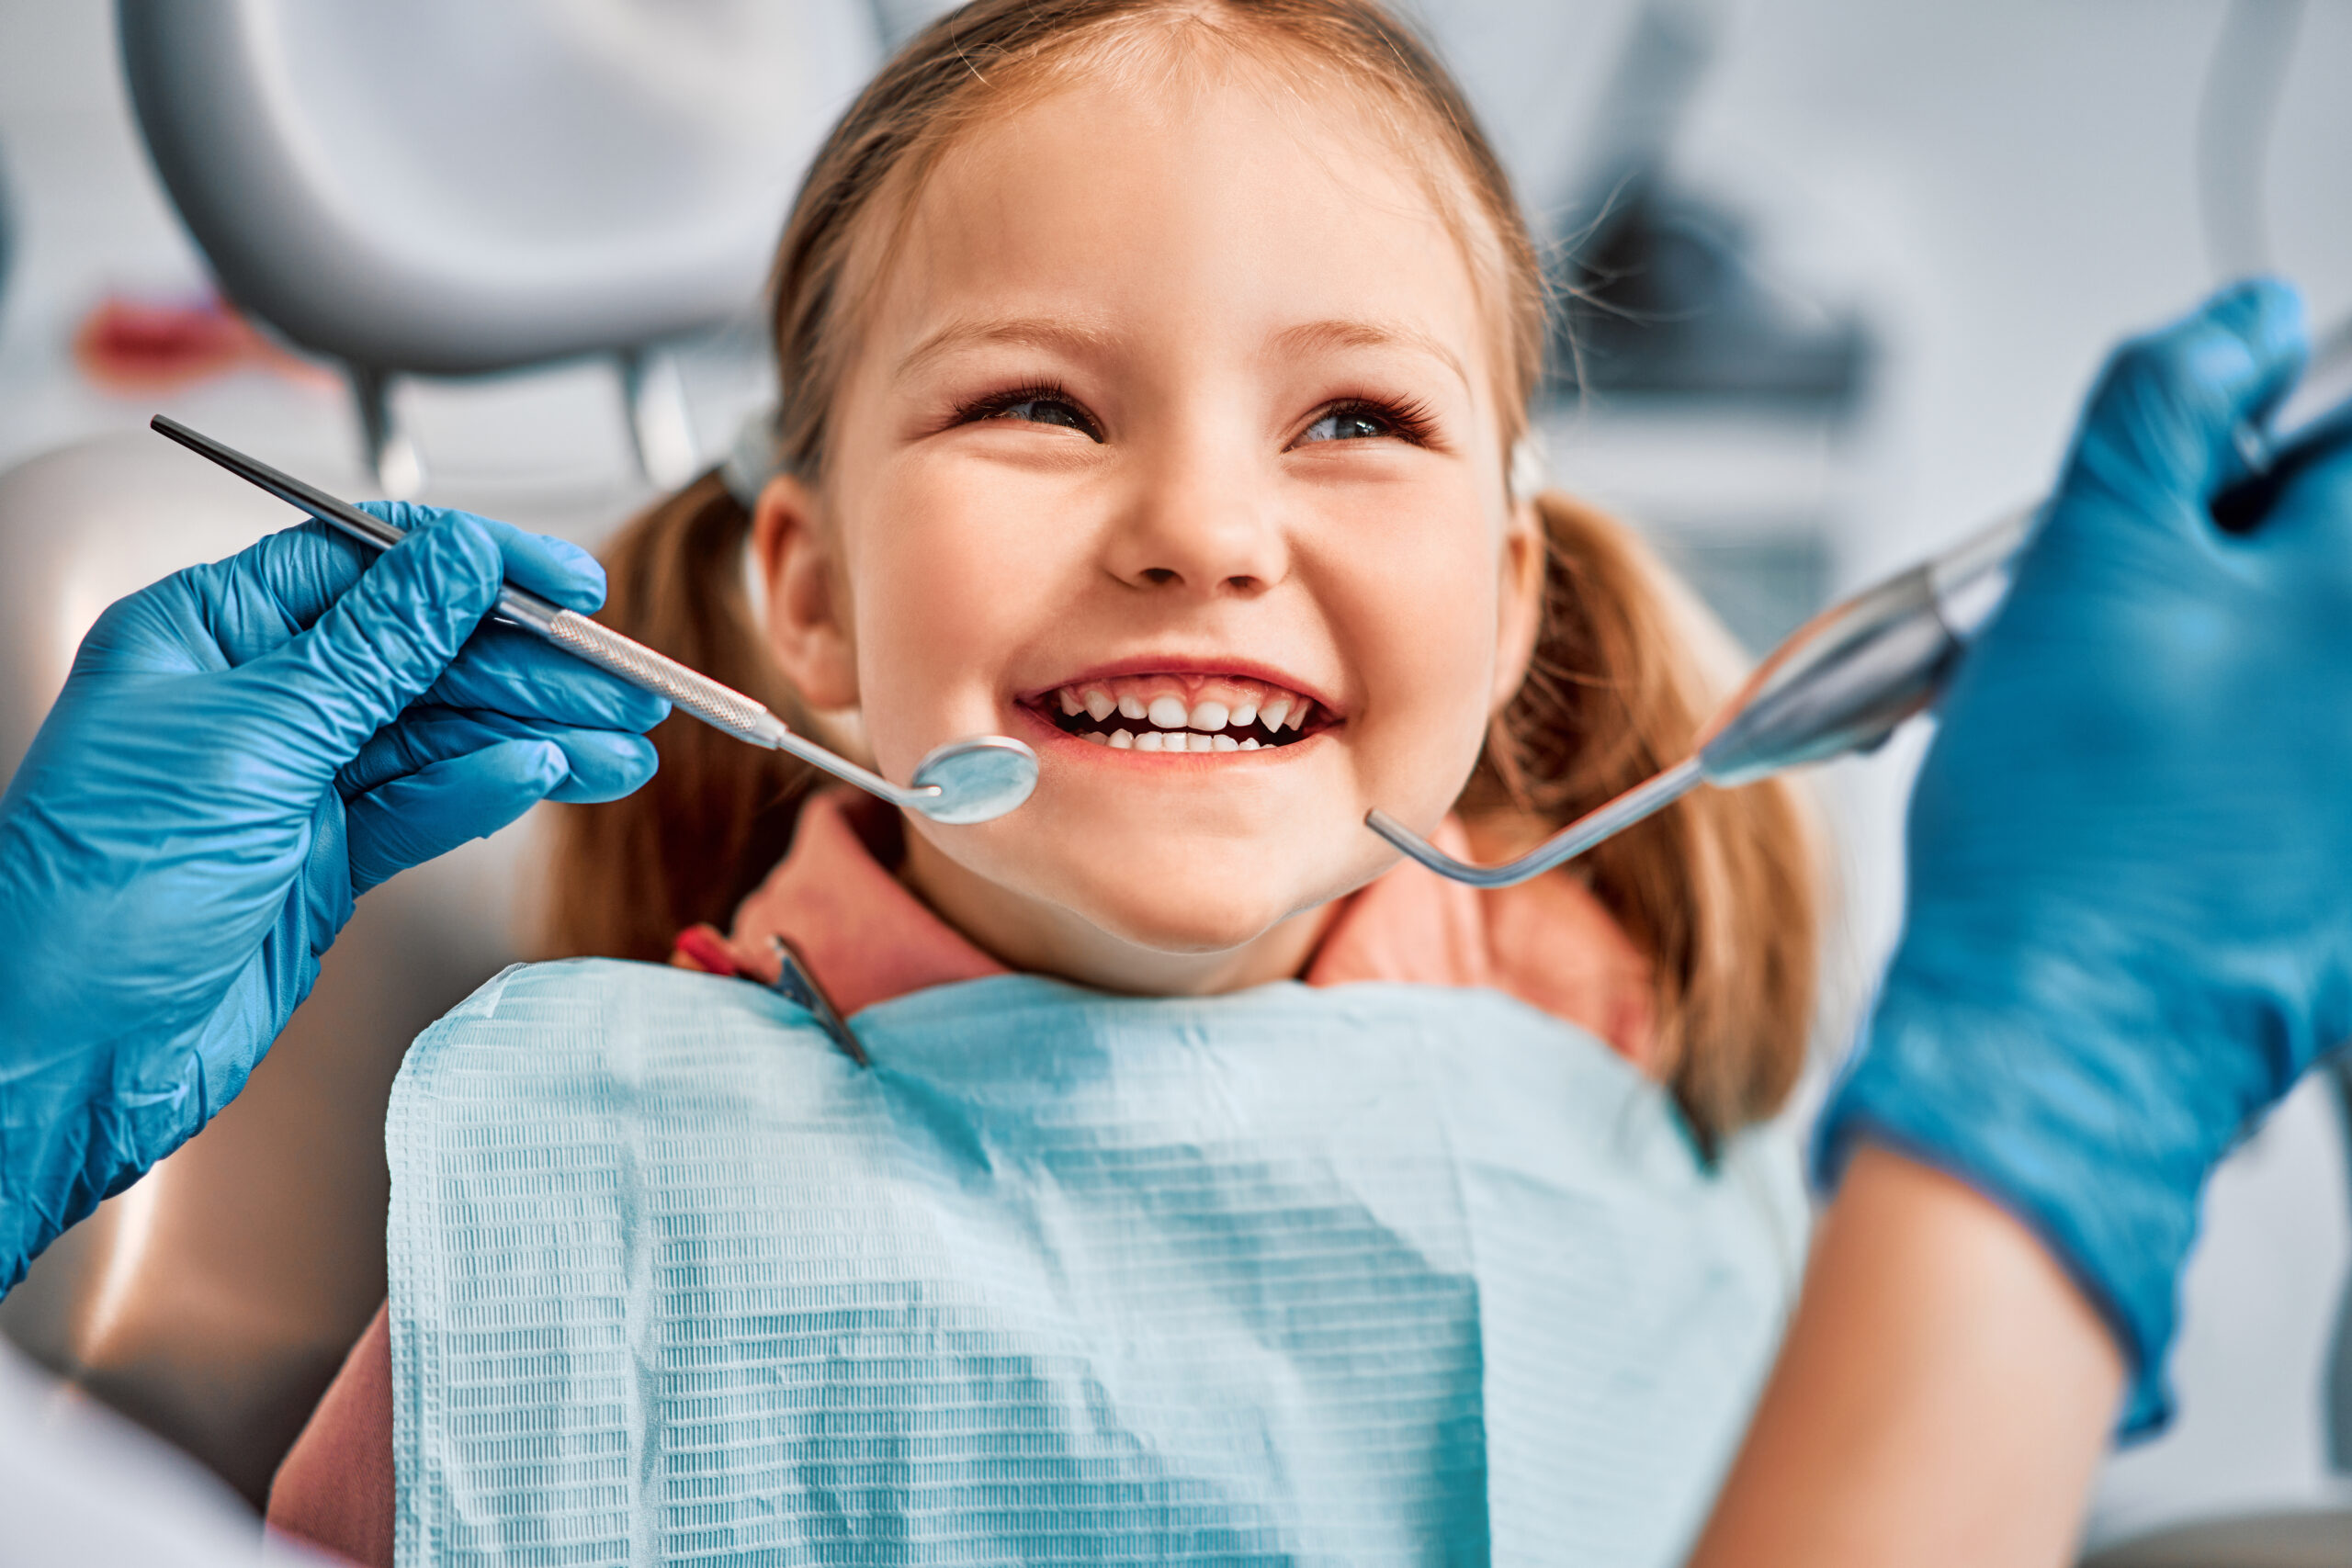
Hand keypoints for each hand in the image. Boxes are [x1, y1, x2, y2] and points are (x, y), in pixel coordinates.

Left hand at [0, 505, 665, 1289]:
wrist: (67, 1057)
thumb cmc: (98, 897)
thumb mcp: (254, 742)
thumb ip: (373, 649)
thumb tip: (458, 561)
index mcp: (205, 636)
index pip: (366, 564)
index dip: (475, 566)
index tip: (566, 582)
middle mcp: (251, 699)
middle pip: (421, 655)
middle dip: (529, 667)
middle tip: (622, 684)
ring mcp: (291, 782)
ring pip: (440, 736)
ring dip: (534, 738)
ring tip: (620, 748)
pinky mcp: (324, 859)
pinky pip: (426, 806)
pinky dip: (487, 792)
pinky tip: (546, 781)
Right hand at [1816, 279, 2351, 1432]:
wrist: (2068, 1030)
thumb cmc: (2064, 823)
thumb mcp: (2085, 559)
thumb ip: (2169, 405)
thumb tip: (2244, 322)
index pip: (2343, 426)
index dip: (2254, 433)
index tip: (2185, 484)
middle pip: (2319, 547)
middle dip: (2241, 550)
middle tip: (2141, 611)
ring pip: (2298, 656)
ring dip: (2236, 650)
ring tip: (2137, 719)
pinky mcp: (2350, 859)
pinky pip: (2300, 755)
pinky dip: (2242, 750)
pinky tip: (2166, 798)